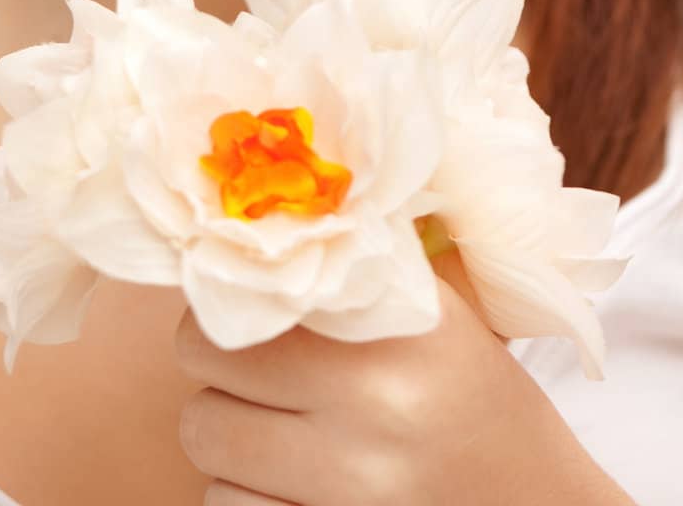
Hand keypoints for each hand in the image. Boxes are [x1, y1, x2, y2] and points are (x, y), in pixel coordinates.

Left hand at [174, 249, 635, 505]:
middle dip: (220, 361)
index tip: (242, 297)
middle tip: (254, 367)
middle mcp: (376, 405)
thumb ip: (362, 260)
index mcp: (403, 327)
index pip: (257, 286)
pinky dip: (244, 495)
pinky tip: (290, 484)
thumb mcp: (440, 316)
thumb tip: (266, 205)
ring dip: (227, 434)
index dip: (232, 291)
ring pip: (205, 438)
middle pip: (206, 359)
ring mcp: (352, 488)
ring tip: (278, 429)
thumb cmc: (477, 401)